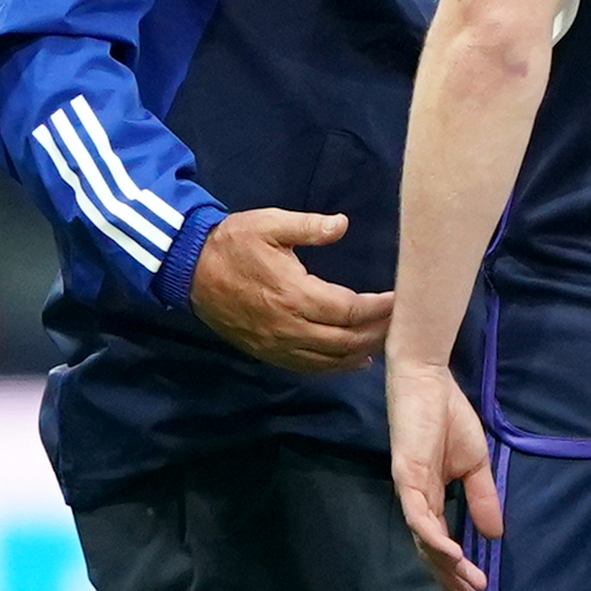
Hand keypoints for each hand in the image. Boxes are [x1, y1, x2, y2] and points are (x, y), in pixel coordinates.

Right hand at [188, 209, 391, 373]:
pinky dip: (335, 367)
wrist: (190, 269)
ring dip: (359, 353)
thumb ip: (309, 226)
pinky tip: (354, 360)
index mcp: (294, 294)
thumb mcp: (269, 223)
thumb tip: (342, 224)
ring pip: (329, 360)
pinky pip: (308, 367)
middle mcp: (288, 326)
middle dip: (376, 332)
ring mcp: (277, 344)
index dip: (377, 308)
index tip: (397, 300)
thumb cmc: (232, 243)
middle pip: (345, 340)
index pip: (348, 309)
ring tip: (383, 341)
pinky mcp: (267, 352)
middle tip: (399, 322)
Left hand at [387, 359, 499, 590]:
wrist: (430, 383)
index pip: (441, 544)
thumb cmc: (448, 418)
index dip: (456, 571)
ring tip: (470, 586)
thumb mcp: (476, 466)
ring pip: (425, 541)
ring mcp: (409, 492)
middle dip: (451, 580)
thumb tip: (496, 535)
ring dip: (448, 566)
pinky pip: (419, 516)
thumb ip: (482, 499)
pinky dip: (436, 538)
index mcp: (431, 499)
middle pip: (430, 552)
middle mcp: (416, 502)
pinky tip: (454, 555)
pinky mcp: (405, 477)